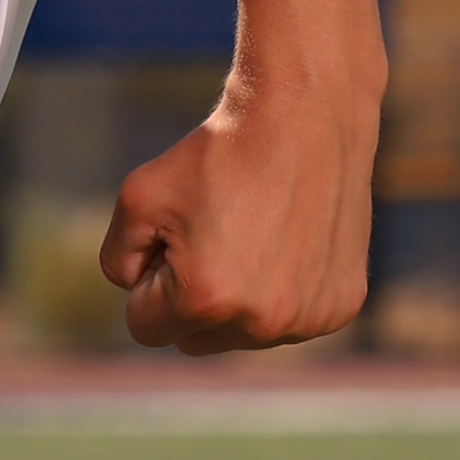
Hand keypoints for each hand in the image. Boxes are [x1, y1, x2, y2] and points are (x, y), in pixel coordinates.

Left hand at [100, 61, 380, 353]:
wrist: (300, 120)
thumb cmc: (214, 156)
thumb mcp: (137, 198)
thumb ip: (119, 260)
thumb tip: (136, 294)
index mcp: (206, 300)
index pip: (146, 327)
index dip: (147, 280)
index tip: (169, 237)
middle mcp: (262, 324)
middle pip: (195, 339)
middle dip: (189, 298)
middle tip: (208, 233)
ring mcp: (308, 321)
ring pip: (244, 333)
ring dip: (237, 297)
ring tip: (251, 231)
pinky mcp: (341, 308)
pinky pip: (290, 320)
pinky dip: (281, 290)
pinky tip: (288, 239)